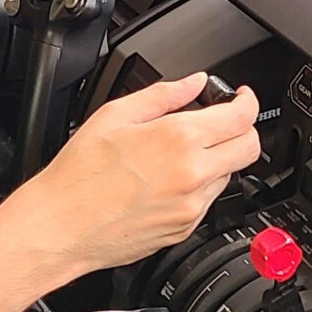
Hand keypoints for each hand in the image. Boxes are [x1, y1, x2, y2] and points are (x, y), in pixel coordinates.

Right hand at [0, 73, 260, 284]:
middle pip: (249, 148)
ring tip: (180, 153)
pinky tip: (167, 179)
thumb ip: (163, 95)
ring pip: (229, 174)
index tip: (240, 98)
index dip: (247, 101)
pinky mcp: (184, 228)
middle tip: (223, 122)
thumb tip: (193, 83)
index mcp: (177, 140)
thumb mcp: (115, 115)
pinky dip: (199, 185)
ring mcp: (191, 206)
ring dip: (217, 158)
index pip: (241, 117)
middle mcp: (192, 175)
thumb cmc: (79, 174)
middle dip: (243, 130)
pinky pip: (207, 200)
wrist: (61, 226)